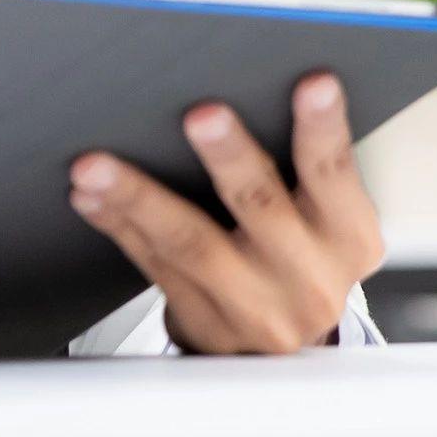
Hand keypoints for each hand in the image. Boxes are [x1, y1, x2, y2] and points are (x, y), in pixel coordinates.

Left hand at [69, 72, 382, 354]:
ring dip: (140, 197)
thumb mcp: (331, 223)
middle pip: (261, 207)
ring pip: (191, 243)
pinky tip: (90, 196)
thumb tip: (250, 83)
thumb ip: (306, 171)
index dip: (325, 129)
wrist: (278, 354)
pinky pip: (152, 265)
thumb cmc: (302, 260)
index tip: (315, 84)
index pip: (336, 175)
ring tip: (97, 166)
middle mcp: (305, 277)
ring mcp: (252, 306)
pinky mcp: (202, 322)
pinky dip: (119, 225)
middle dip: (229, 157)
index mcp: (347, 238)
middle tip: (202, 114)